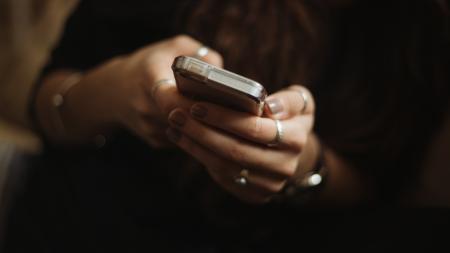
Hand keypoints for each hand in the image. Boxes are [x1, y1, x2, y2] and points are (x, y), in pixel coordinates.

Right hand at [60, 35, 221, 146]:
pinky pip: (183, 139)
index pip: (169, 97)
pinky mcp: (155, 141)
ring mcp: (149, 127)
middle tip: (232, 112)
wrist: (115, 91)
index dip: (192, 102)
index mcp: (148, 78)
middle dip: (207, 116)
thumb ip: (200, 54)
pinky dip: (197, 132)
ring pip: (186, 132)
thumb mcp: (173, 47)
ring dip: (205, 126)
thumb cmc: (150, 64)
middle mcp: (145, 106)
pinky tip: (208, 123)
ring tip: (225, 117)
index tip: (214, 100)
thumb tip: (224, 73)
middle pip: (183, 118)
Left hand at [166, 85, 314, 203]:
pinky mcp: (254, 195)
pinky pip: (222, 176)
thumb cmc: (288, 118)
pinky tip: (184, 140)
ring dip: (195, 145)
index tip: (196, 105)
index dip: (223, 118)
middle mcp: (284, 166)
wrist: (290, 152)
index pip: (254, 129)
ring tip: (175, 126)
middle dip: (201, 131)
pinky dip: (199, 157)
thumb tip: (269, 107)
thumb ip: (290, 100)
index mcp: (296, 139)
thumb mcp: (300, 102)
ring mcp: (268, 185)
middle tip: (176, 114)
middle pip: (235, 150)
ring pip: (224, 166)